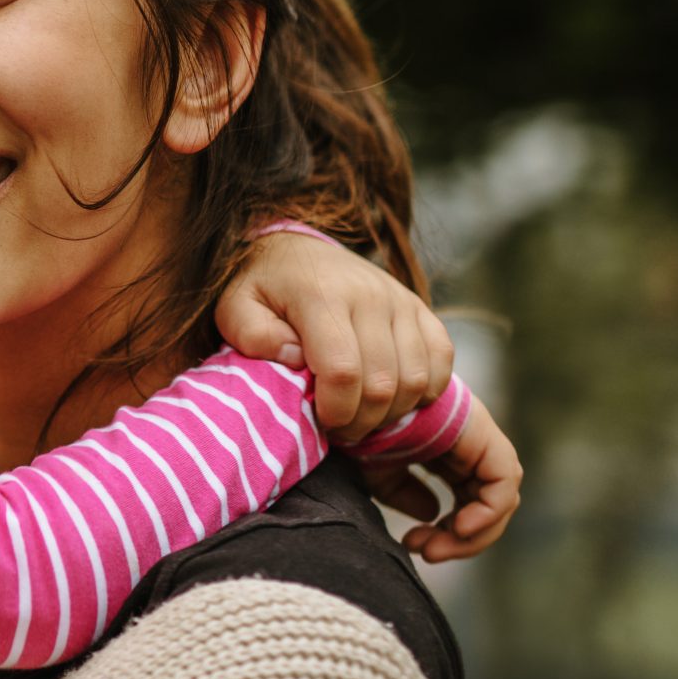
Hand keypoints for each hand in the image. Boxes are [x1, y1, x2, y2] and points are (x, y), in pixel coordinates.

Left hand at [216, 230, 453, 441]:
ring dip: (392, 412)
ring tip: (362, 415)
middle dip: (362, 421)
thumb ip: (252, 334)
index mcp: (321, 295)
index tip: (320, 422)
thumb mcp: (235, 306)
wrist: (298, 250)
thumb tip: (295, 358)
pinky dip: (425, 389)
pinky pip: (442, 359)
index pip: (342, 370)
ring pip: (417, 378)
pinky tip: (394, 396)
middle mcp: (370, 295)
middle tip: (340, 428)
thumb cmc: (263, 287)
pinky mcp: (421, 308)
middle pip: (384, 382)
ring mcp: (401, 300)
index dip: (336, 410)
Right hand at [367, 395, 523, 561]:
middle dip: (463, 539)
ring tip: (433, 548)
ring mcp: (479, 436)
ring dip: (474, 533)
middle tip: (427, 554)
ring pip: (501, 497)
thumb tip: (433, 515)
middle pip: (489, 503)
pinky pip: (503, 480)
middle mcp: (470, 443)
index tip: (413, 545)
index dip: (450, 533)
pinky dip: (488, 510)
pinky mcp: (483, 432)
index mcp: (449, 450)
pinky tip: (459, 528)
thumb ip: (403, 493)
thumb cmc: (356, 428)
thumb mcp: (377, 470)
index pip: (470, 501)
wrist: (350, 397)